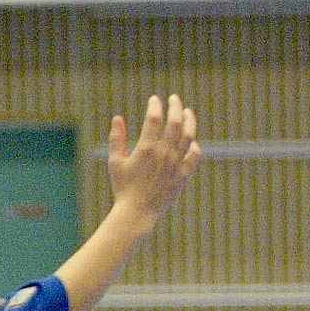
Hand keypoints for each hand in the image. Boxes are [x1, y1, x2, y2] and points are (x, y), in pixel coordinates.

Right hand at [108, 94, 201, 230]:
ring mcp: (176, 164)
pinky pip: (194, 156)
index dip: (155, 105)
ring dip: (189, 120)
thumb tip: (117, 118)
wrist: (137, 212)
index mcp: (146, 149)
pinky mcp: (183, 175)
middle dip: (175, 106)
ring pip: (188, 136)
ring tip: (187, 112)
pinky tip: (190, 141)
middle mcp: (164, 154)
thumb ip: (116, 139)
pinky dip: (194, 145)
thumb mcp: (115, 162)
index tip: (154, 99)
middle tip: (174, 98)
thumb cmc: (123, 187)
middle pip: (175, 122)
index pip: (154, 118)